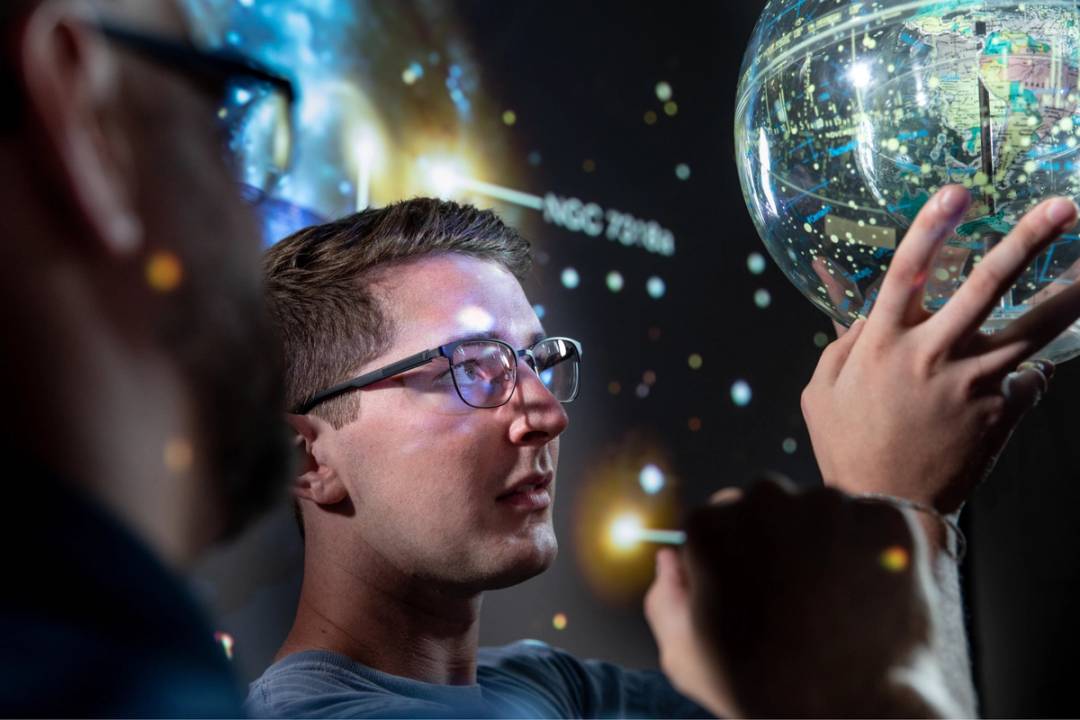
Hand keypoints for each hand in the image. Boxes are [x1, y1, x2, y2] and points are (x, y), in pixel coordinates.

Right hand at [645, 480, 945, 717]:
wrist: (855, 715)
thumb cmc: (763, 693)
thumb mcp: (687, 656)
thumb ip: (666, 599)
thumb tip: (670, 558)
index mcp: (710, 525)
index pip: (717, 519)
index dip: (731, 558)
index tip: (748, 592)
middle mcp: (767, 498)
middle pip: (768, 503)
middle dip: (776, 539)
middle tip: (793, 600)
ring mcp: (832, 504)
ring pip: (822, 510)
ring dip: (825, 543)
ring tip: (834, 605)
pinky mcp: (886, 518)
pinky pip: (873, 523)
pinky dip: (872, 552)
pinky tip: (869, 597)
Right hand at [802, 186, 1078, 512]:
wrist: (887, 507)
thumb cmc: (847, 445)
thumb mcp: (822, 391)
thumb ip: (843, 343)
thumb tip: (869, 309)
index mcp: (882, 345)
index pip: (907, 273)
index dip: (931, 228)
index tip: (957, 191)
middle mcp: (932, 357)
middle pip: (985, 288)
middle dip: (1027, 242)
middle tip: (1062, 207)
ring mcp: (973, 384)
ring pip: (1032, 328)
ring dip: (1070, 294)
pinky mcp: (1001, 412)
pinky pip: (1028, 377)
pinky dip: (1027, 369)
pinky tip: (1020, 373)